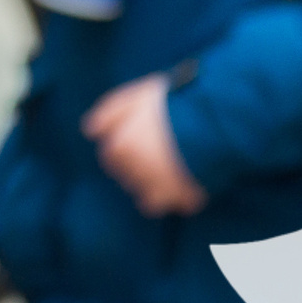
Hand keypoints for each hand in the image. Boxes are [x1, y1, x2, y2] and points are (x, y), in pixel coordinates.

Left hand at [82, 73, 206, 216]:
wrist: (211, 118)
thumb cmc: (172, 102)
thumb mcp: (135, 96)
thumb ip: (110, 113)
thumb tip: (90, 131)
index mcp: (120, 148)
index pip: (110, 157)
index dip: (125, 147)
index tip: (140, 140)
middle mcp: (135, 172)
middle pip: (129, 178)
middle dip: (140, 169)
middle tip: (161, 152)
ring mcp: (160, 189)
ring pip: (150, 199)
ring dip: (159, 188)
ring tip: (176, 169)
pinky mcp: (186, 199)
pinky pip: (180, 206)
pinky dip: (183, 199)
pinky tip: (191, 183)